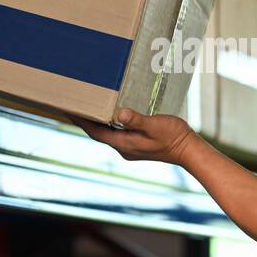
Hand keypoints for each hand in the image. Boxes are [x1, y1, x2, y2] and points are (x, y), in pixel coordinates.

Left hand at [71, 108, 196, 164]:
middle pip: (97, 133)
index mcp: (124, 143)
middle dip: (85, 120)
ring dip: (96, 122)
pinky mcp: (136, 145)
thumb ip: (136, 120)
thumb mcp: (155, 125)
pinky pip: (116, 133)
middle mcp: (123, 147)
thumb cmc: (173, 137)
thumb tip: (118, 114)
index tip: (68, 110)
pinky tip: (109, 115)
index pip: (95, 132)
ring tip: (87, 108)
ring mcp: (129, 147)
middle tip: (73, 106)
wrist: (188, 151)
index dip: (81, 121)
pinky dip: (108, 124)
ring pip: (106, 133)